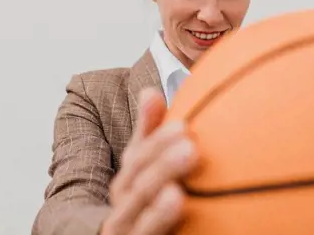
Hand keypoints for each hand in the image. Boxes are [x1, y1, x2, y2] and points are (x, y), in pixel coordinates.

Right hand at [101, 88, 197, 234]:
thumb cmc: (145, 202)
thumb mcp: (144, 167)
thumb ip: (148, 134)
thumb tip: (150, 91)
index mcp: (125, 183)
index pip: (139, 158)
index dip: (159, 142)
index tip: (184, 125)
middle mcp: (122, 207)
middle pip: (139, 184)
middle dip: (162, 166)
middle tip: (191, 147)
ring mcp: (128, 230)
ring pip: (140, 213)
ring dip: (159, 204)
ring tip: (179, 190)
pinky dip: (159, 223)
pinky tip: (179, 208)